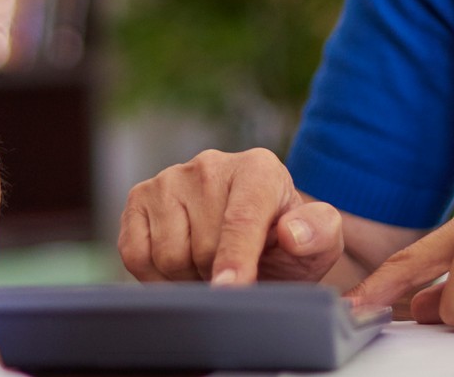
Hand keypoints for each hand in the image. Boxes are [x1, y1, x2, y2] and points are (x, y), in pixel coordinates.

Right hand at [118, 149, 343, 284]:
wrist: (252, 243)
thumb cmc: (286, 245)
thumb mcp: (319, 243)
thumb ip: (318, 233)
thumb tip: (292, 233)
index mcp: (258, 168)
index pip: (241, 218)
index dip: (235, 259)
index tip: (231, 288)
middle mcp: (210, 164)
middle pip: (202, 247)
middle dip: (218, 275)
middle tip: (235, 275)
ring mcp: (169, 178)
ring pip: (167, 255)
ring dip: (188, 277)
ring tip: (210, 267)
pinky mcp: (138, 198)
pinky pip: (135, 254)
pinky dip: (156, 276)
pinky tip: (182, 266)